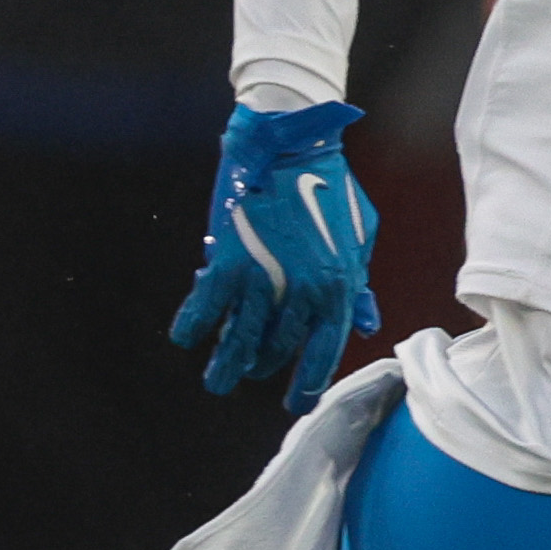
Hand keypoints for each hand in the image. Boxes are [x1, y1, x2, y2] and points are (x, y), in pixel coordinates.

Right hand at [171, 101, 382, 412]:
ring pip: (241, 337)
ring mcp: (265, 278)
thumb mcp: (359, 239)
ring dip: (227, 364)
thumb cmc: (330, 189)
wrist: (291, 147)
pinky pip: (207, 306)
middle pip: (278, 346)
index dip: (308, 380)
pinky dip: (194, 324)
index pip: (324, 348)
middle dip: (262, 366)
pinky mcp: (228, 262)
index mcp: (339, 286)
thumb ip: (357, 285)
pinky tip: (185, 338)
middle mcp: (303, 290)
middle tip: (247, 377)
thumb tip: (365, 323)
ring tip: (217, 383)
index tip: (297, 402)